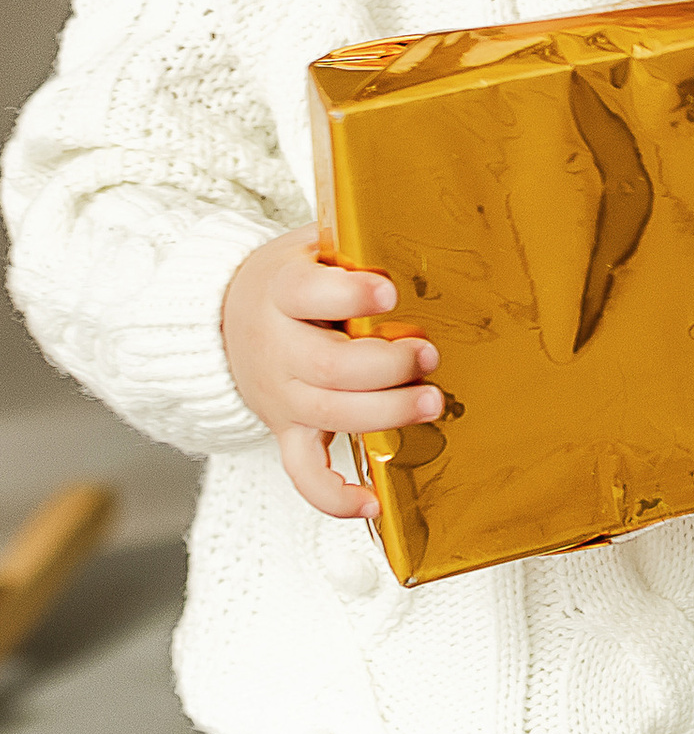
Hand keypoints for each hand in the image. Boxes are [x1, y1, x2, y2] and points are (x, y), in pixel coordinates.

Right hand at [221, 229, 440, 520]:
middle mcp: (276, 347)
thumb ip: (355, 247)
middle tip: (428, 355)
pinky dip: (333, 495)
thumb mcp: (313, 245)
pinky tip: (372, 501)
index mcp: (280, 291)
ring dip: (384, 414)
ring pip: (327, 414)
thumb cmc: (292, 277)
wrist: (222, 317)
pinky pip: (303, 472)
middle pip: (328, 366)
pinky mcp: (286, 429)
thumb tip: (421, 233)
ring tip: (430, 402)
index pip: (306, 293)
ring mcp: (280, 395)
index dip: (350, 295)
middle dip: (385, 365)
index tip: (389, 292)